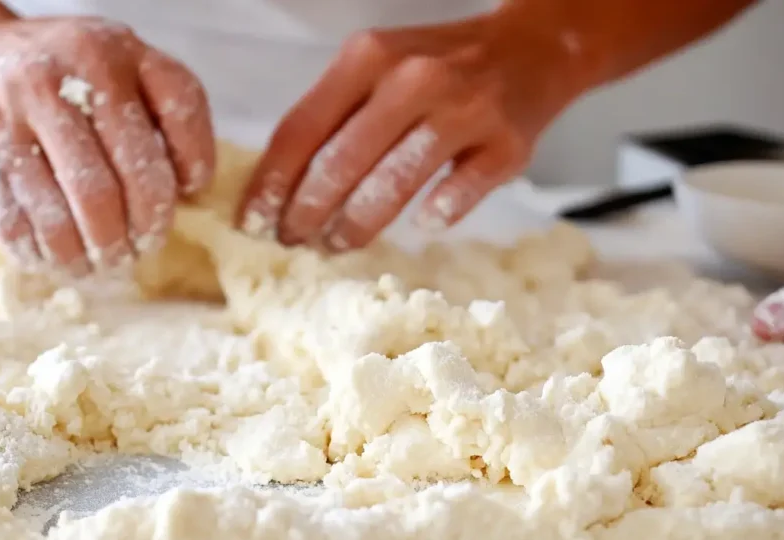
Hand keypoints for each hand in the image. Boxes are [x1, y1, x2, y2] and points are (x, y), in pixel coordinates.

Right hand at [0, 8, 213, 272]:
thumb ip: (165, 108)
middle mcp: (64, 77)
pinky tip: (63, 258)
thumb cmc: (60, 75)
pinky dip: (48, 254)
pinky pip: (19, 225)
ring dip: (94, 253)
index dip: (193, 166)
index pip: (178, 110)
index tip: (186, 196)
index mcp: (112, 50)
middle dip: (141, 230)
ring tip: (105, 262)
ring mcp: (14, 115)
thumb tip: (191, 187)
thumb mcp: (118, 64)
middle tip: (143, 248)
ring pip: (69, 213)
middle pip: (120, 181)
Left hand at [237, 6, 586, 250]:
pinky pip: (460, 192)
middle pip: (342, 162)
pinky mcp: (506, 145)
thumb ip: (332, 116)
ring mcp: (464, 111)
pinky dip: (436, 214)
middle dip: (307, 213)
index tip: (252, 220)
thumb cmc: (439, 68)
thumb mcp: (376, 69)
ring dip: (358, 224)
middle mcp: (413, 79)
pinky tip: (421, 225)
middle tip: (293, 242)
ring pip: (394, 182)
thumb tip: (278, 189)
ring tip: (337, 245)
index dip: (272, 183)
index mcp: (369, 57)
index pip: (302, 128)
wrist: (530, 49)